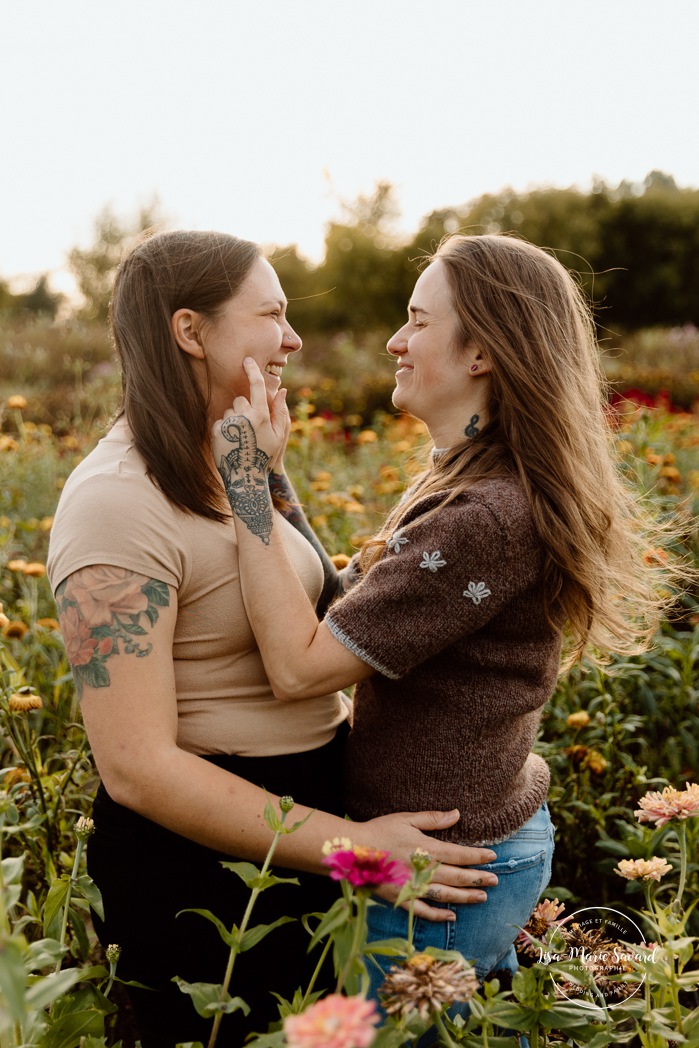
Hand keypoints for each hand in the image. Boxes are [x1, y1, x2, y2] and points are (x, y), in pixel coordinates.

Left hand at [211, 357, 288, 468]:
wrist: (244, 477)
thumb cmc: (265, 457)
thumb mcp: (279, 436)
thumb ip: (280, 412)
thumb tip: (282, 390)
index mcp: (260, 415)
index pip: (256, 386)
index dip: (252, 371)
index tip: (247, 361)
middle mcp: (243, 417)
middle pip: (240, 400)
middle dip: (245, 409)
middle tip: (251, 428)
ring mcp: (228, 424)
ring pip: (230, 411)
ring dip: (235, 420)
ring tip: (241, 439)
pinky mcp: (216, 431)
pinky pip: (221, 421)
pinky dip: (225, 429)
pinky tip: (232, 442)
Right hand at [356, 809, 497, 921]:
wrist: (352, 851)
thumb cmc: (379, 830)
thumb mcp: (406, 819)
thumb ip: (432, 819)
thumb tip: (457, 814)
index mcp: (426, 848)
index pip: (459, 854)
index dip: (477, 856)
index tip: (493, 857)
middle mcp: (423, 870)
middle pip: (457, 876)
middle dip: (478, 879)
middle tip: (495, 881)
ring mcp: (413, 887)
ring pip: (446, 895)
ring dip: (465, 897)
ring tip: (482, 898)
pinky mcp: (402, 899)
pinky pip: (424, 911)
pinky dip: (439, 915)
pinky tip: (451, 916)